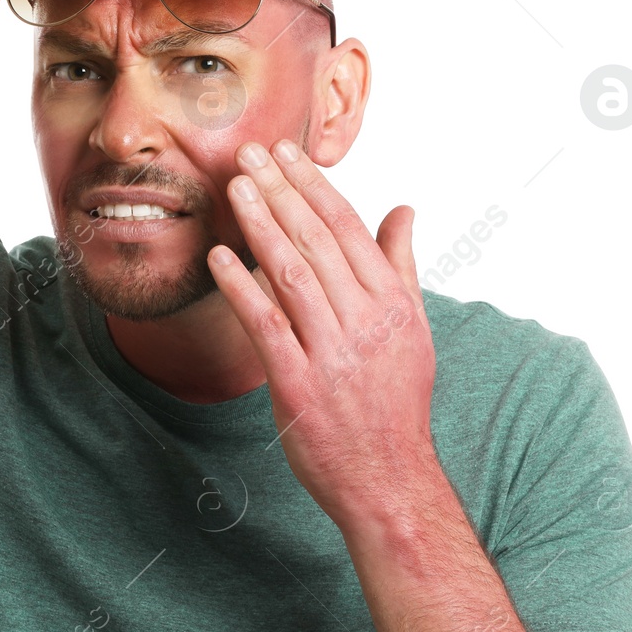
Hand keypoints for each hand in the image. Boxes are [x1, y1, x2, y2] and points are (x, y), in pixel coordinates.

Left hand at [206, 138, 438, 528]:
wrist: (388, 479)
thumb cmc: (394, 402)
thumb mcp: (412, 330)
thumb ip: (400, 266)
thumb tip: (404, 209)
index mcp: (393, 304)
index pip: (348, 228)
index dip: (313, 185)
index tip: (285, 152)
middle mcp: (366, 322)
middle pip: (316, 241)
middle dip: (280, 191)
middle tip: (248, 152)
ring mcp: (333, 353)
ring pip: (291, 274)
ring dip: (259, 225)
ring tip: (233, 188)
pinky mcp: (300, 385)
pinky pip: (266, 326)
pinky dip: (241, 288)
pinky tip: (219, 258)